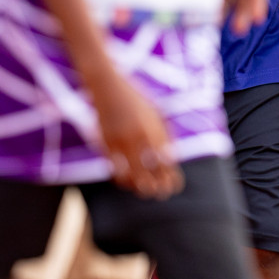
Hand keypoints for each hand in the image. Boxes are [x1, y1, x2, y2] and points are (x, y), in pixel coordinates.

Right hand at [91, 69, 182, 197]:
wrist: (108, 85)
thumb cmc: (136, 98)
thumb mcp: (157, 113)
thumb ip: (164, 136)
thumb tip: (171, 159)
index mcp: (153, 130)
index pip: (165, 163)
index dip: (171, 179)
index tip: (174, 186)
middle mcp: (137, 137)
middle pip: (148, 174)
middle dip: (156, 188)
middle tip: (160, 193)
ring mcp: (119, 141)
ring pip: (129, 176)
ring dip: (137, 186)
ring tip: (143, 190)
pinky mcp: (104, 143)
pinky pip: (113, 169)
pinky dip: (120, 178)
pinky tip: (126, 180)